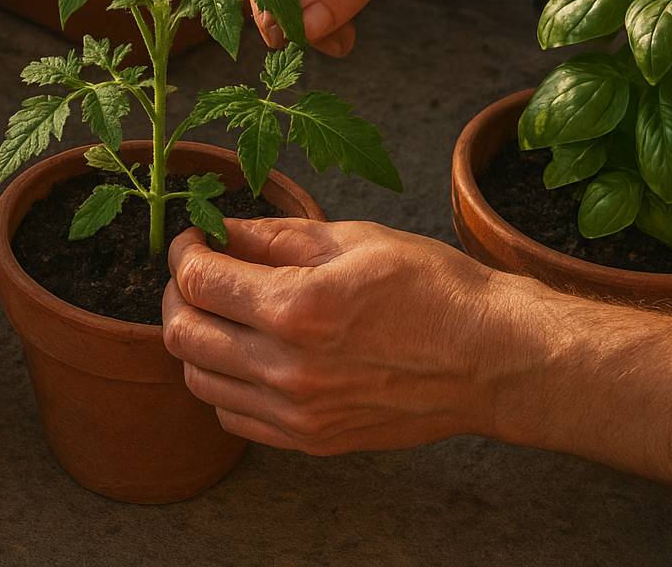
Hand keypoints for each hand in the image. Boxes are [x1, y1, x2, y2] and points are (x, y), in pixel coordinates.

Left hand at [161, 217, 530, 454]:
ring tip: (222, 313)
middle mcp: (286, 368)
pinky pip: (232, 415)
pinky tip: (246, 355)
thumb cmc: (432, 289)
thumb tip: (220, 232)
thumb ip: (274, 237)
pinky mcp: (309, 440)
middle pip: (183, 333)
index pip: (199, 280)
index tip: (195, 241)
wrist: (491, 359)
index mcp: (295, 308)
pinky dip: (222, 382)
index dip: (185, 252)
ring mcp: (296, 412)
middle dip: (180, 294)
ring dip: (196, 339)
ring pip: (198, 378)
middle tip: (200, 274)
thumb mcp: (352, 240)